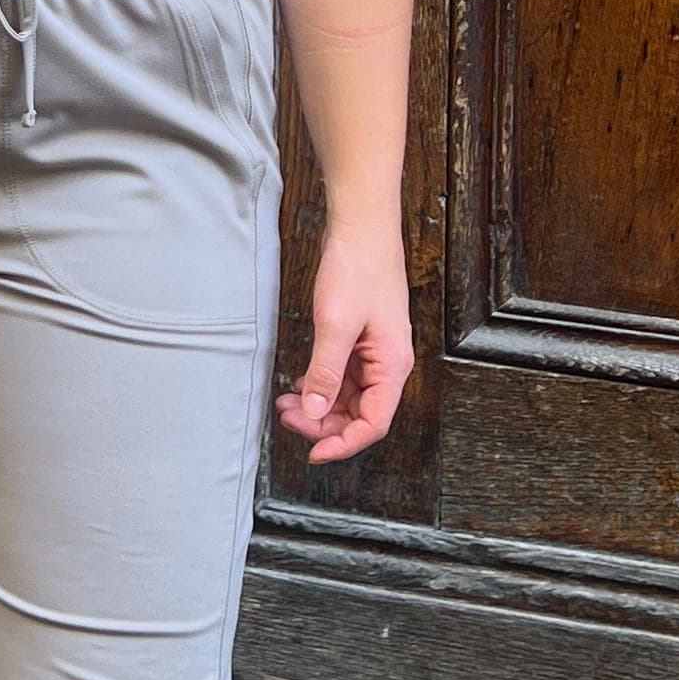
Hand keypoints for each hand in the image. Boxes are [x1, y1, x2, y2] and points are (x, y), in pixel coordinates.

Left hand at [276, 218, 414, 464]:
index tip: (313, 452)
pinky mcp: (361, 339)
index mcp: (392, 365)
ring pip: (349, 397)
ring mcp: (375, 352)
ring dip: (318, 405)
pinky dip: (320, 384)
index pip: (373, 424)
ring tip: (286, 403)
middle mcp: (388, 363)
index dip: (343, 443)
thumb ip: (324, 373)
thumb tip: (313, 412)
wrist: (362, 227)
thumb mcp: (335, 325)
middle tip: (288, 418)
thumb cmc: (358, 268)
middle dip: (323, 423)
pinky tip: (299, 384)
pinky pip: (343, 376)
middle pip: (360, 414)